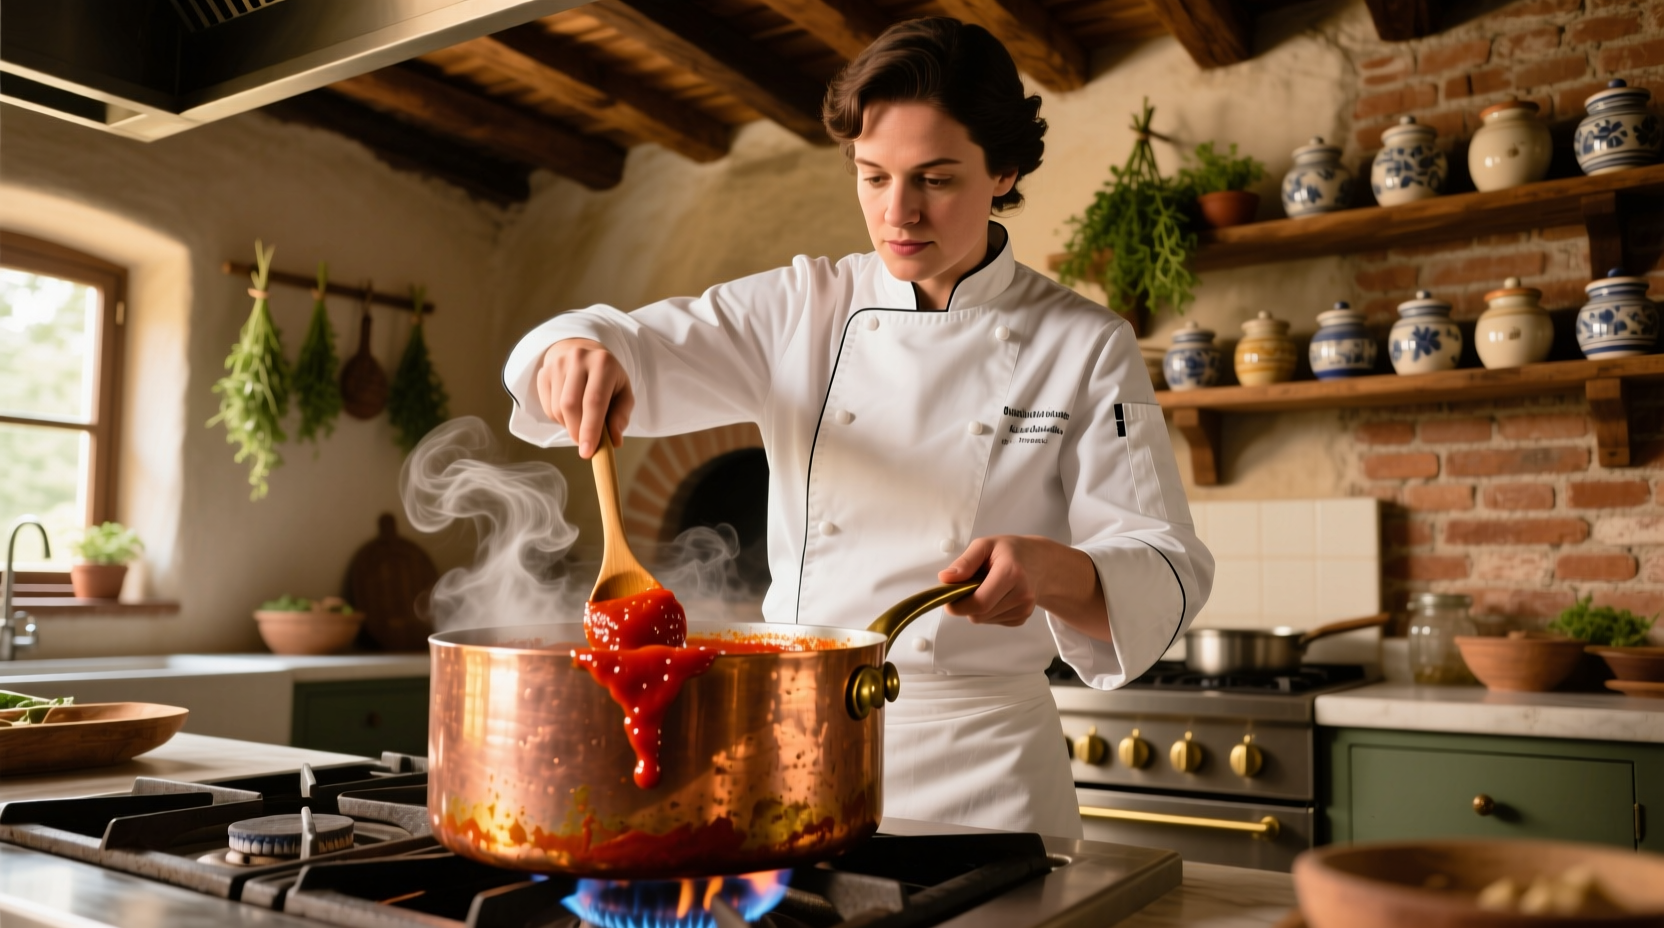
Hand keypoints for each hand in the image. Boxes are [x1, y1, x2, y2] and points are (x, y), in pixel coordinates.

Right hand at [536, 338, 633, 457]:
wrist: (583, 352)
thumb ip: (621, 416)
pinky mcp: (543, 372)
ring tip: (581, 421)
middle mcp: (578, 359)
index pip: (594, 401)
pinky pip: (547, 407)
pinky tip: (569, 411)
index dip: (590, 429)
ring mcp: (557, 364)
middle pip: (571, 406)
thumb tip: (614, 440)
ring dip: (569, 425)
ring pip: (557, 409)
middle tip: (585, 444)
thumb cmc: (608, 379)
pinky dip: (559, 418)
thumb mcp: (623, 393)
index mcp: (603, 363)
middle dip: (577, 432)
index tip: (587, 452)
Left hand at [938, 535, 1109, 639]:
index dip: (958, 605)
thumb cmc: (1011, 551)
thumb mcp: (985, 545)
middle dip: (966, 604)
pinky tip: (996, 595)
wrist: (1041, 563)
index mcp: (1011, 573)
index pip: (979, 603)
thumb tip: (945, 579)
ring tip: (986, 587)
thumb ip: (964, 562)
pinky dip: (988, 611)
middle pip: (979, 614)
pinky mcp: (1022, 618)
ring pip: (984, 619)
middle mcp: (1021, 595)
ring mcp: (1024, 609)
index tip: (948, 597)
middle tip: (968, 586)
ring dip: (977, 607)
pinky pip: (993, 621)